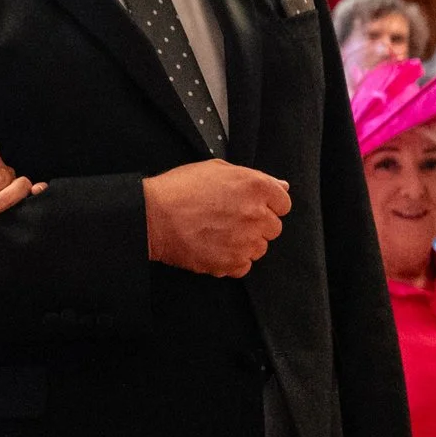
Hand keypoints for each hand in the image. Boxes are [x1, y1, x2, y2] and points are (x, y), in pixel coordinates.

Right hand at [142, 160, 289, 277]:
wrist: (152, 216)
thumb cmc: (178, 190)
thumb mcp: (215, 169)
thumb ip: (252, 177)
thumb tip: (279, 185)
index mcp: (255, 187)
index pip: (283, 203)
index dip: (267, 204)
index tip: (252, 206)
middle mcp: (256, 214)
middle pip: (273, 228)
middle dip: (256, 224)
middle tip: (229, 220)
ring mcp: (245, 241)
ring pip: (259, 248)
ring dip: (243, 244)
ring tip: (218, 234)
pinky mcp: (231, 262)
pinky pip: (243, 266)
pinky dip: (231, 261)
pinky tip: (214, 248)